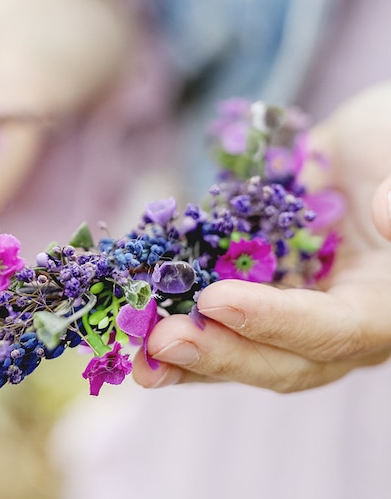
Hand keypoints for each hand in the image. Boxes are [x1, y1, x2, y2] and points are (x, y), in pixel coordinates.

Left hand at [131, 82, 390, 391]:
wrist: (374, 138)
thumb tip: (385, 213)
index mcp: (383, 306)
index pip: (331, 329)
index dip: (274, 321)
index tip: (217, 300)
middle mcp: (339, 319)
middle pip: (281, 359)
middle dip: (218, 354)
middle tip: (159, 343)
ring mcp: (297, 309)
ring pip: (243, 348)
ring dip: (187, 354)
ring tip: (134, 354)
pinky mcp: (261, 289)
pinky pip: (218, 314)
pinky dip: (178, 316)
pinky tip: (132, 315)